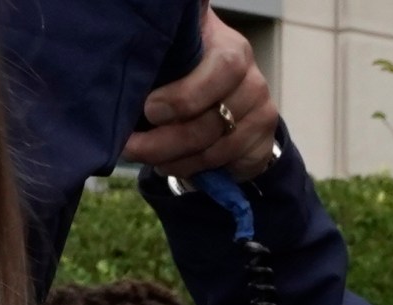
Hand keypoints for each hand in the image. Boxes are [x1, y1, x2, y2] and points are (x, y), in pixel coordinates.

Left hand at [123, 9, 281, 181]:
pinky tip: (176, 164)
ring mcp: (263, 113)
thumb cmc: (189, 68)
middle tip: (134, 149)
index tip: (150, 110)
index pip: (223, 68)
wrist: (227, 91)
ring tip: (152, 159)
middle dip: (169, 141)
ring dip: (179, 160)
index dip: (186, 95)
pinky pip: (228, 165)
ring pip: (218, 149)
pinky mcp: (264, 142)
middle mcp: (254, 79)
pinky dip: (196, 169)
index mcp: (230, 47)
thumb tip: (128, 92)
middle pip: (215, 120)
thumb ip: (160, 63)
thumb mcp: (177, 55)